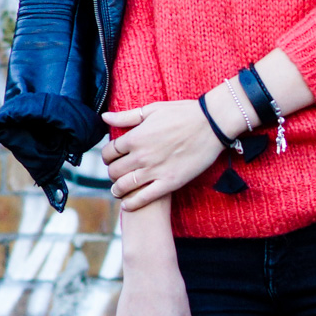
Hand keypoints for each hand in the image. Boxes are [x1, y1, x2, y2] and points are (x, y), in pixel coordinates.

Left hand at [101, 99, 225, 209]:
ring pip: (125, 186)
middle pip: (114, 171)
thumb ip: (126, 117)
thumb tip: (105, 117)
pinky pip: (145, 198)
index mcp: (135, 137)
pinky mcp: (170, 182)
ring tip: (118, 191)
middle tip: (116, 175)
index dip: (107, 157)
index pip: (108, 152)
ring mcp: (155, 170)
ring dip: (118, 190)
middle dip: (111, 174)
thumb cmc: (183, 113)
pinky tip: (128, 205)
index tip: (111, 159)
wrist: (211, 125)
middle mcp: (141, 156)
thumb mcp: (152, 110)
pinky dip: (132, 204)